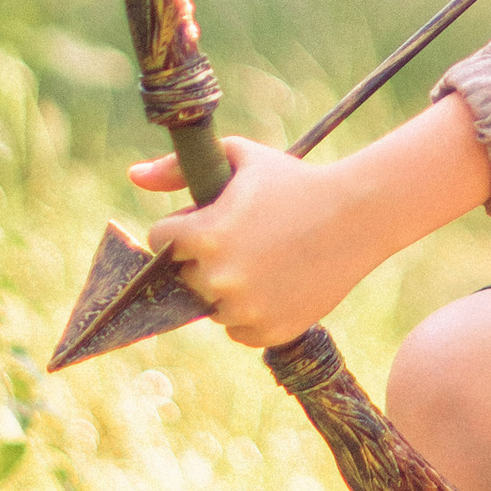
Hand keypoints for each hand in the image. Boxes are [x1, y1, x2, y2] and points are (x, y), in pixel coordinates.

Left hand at [124, 96, 490, 349]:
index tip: (210, 220)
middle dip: (204, 258)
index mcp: (203, 235)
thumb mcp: (240, 158)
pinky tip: (277, 283)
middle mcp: (218, 277)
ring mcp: (244, 309)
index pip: (161, 241)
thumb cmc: (296, 180)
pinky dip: (251, 313)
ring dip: (226, 288)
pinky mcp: (269, 332)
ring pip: (210, 306)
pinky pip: (239, 329)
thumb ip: (178, 166)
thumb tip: (132, 177)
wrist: (358, 215)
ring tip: (263, 259)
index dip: (184, 227)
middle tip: (244, 239)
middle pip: (184, 276)